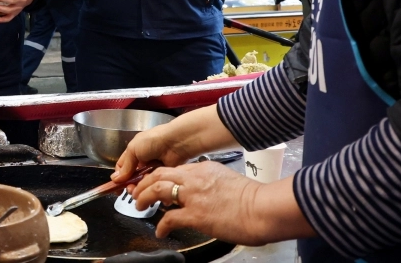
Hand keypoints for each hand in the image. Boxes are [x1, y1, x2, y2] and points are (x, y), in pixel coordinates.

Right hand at [112, 105, 238, 181]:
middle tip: (131, 191)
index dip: (119, 178)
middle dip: (131, 186)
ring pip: (145, 184)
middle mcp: (143, 162)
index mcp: (134, 152)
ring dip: (142, 190)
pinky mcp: (165, 175)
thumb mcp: (134, 150)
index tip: (116, 189)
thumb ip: (125, 166)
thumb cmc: (153, 141)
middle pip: (133, 179)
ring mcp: (154, 169)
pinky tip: (153, 192)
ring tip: (141, 193)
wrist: (176, 142)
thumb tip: (115, 179)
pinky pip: (157, 185)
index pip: (123, 168)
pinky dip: (155, 190)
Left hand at [129, 163, 310, 245]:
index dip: (159, 176)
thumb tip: (205, 190)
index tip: (153, 184)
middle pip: (159, 175)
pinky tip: (160, 232)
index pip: (174, 170)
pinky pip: (169, 218)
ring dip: (145, 197)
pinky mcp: (195, 215)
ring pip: (158, 190)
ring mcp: (193, 196)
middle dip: (145, 183)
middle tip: (138, 192)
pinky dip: (162, 225)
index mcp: (203, 168)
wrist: (262, 208)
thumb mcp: (227, 179)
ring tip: (140, 205)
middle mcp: (194, 178)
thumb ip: (211, 181)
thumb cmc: (252, 198)